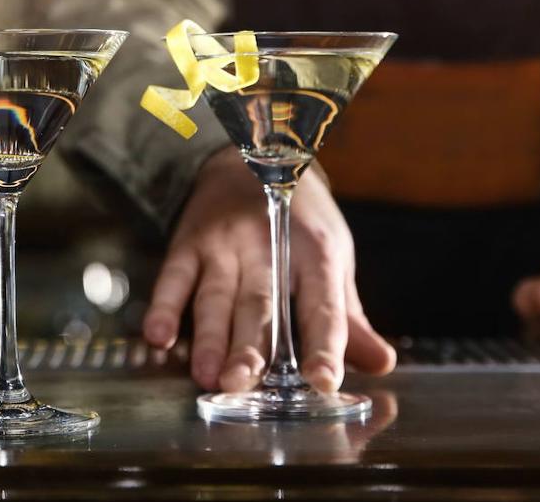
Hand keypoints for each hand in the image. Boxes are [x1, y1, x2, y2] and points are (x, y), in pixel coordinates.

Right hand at [141, 147, 395, 392]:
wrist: (254, 157)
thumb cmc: (300, 221)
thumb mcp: (332, 259)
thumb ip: (347, 318)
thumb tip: (381, 363)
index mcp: (314, 253)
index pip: (323, 305)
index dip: (325, 344)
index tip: (324, 380)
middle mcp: (269, 246)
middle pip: (260, 304)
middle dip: (250, 347)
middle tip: (242, 384)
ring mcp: (225, 244)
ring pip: (216, 296)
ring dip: (209, 337)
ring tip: (207, 375)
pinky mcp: (189, 242)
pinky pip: (174, 277)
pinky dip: (164, 306)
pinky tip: (158, 336)